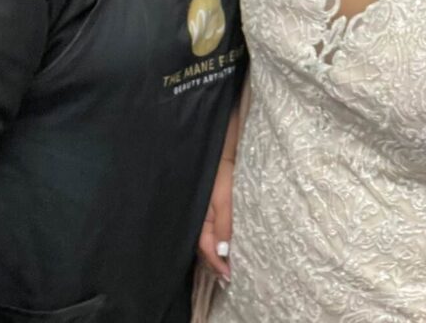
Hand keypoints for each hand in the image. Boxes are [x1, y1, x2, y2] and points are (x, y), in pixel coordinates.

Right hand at [198, 157, 233, 282]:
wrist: (219, 148)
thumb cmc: (221, 172)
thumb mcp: (223, 198)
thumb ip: (222, 224)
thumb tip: (222, 252)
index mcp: (198, 218)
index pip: (205, 248)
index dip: (216, 263)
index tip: (227, 276)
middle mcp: (197, 217)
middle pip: (204, 246)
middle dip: (214, 261)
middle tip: (227, 275)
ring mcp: (201, 211)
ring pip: (206, 237)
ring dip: (215, 251)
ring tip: (226, 264)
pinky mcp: (207, 204)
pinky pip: (209, 227)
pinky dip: (215, 237)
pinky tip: (222, 242)